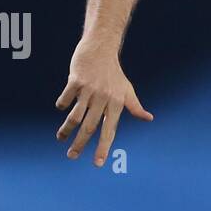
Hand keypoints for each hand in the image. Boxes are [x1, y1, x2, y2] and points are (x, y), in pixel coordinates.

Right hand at [56, 41, 152, 166]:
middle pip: (90, 127)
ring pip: (75, 115)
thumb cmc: (114, 73)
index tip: (97, 163)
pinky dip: (62, 104)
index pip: (109, 130)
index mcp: (116, 104)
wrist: (101, 48)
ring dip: (66, 129)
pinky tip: (61, 107)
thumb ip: (135, 107)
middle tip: (72, 157)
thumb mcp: (127, 89)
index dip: (103, 147)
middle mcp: (103, 99)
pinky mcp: (76, 80)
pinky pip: (66, 98)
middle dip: (80, 144)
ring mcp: (89, 90)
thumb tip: (149, 118)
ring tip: (61, 138)